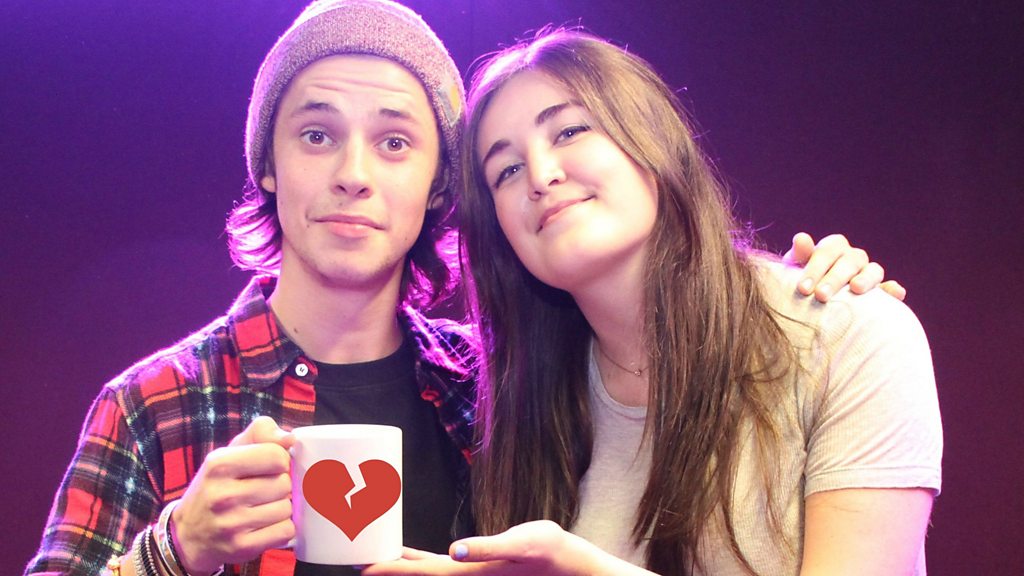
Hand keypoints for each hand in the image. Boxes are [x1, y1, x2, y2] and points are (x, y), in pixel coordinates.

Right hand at [171, 416, 295, 574]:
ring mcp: (231, 524)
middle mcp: (223, 495)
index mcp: (219, 465)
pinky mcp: (242, 547)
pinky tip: (264, 525)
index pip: (277, 456)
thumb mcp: (230, 452)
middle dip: (279, 486)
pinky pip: (285, 531)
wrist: (189, 533)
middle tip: (262, 490)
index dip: (279, 461)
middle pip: (284, 484)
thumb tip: (290, 438)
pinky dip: (281, 528)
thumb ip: (261, 433)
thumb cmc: (217, 486)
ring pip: (287, 508)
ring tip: (260, 507)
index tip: (268, 467)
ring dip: (280, 508)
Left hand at [362, 521, 654, 575]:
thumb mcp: (522, 544)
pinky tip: (413, 554)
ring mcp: (469, 574)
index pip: (419, 572)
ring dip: (401, 565)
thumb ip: (488, 548)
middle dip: (387, 567)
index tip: (362, 566)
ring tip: (375, 555)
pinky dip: (421, 560)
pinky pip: (440, 566)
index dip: (389, 569)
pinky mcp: (477, 568)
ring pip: (425, 571)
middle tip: (355, 558)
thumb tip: (456, 550)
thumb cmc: (549, 553)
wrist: (569, 566)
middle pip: (416, 574)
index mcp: (467, 572)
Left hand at [784, 232, 905, 301]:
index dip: (815, 267)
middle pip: (849, 261)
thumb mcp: (795, 268)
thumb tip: (801, 238)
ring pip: (874, 270)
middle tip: (820, 296)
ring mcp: (868, 274)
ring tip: (856, 289)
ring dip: (866, 279)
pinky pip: (890, 289)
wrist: (812, 302)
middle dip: (834, 278)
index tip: (802, 288)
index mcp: (833, 248)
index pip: (828, 250)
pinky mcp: (880, 293)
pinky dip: (893, 290)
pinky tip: (897, 293)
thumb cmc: (802, 282)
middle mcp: (853, 258)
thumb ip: (800, 254)